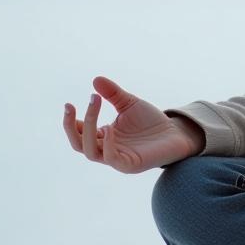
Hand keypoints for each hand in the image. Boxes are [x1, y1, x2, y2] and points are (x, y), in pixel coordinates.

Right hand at [63, 75, 200, 173]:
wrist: (175, 133)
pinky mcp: (129, 165)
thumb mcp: (129, 103)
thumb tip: (95, 79)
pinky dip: (107, 145)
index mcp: (102, 136)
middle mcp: (105, 149)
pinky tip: (108, 128)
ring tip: (95, 104)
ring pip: (90, 151)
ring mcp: (116, 159)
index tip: (69, 104)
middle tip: (70, 106)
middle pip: (78, 143)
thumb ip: (113, 93)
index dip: (71, 121)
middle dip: (71, 126)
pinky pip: (111, 158)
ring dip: (88, 129)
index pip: (78, 132)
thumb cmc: (150, 121)